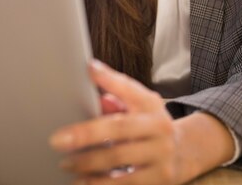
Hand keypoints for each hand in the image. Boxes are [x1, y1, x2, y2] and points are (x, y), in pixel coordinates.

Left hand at [49, 59, 186, 184]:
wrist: (184, 153)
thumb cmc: (149, 126)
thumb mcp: (140, 107)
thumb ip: (117, 97)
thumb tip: (93, 87)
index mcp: (151, 105)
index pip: (130, 88)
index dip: (110, 78)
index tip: (89, 69)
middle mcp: (160, 128)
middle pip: (120, 128)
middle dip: (86, 134)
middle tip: (57, 141)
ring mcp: (162, 156)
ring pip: (120, 159)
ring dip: (88, 163)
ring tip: (66, 165)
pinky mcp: (160, 181)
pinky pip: (125, 184)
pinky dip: (101, 183)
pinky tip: (83, 182)